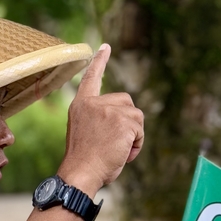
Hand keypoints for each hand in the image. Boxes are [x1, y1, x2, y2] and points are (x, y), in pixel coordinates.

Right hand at [57, 44, 144, 195]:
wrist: (80, 173)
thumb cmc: (84, 161)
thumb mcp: (86, 132)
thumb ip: (100, 119)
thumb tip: (124, 121)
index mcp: (81, 105)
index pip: (91, 78)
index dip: (99, 62)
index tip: (105, 47)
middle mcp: (94, 103)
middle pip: (125, 101)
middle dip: (127, 121)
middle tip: (115, 143)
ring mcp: (108, 110)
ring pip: (136, 116)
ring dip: (133, 135)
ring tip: (117, 150)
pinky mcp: (122, 121)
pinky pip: (140, 130)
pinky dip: (137, 144)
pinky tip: (123, 153)